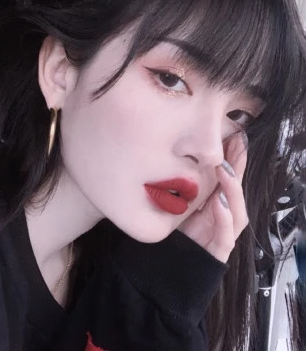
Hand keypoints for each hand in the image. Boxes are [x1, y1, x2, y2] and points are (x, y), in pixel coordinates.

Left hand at [177, 132, 248, 262]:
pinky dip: (224, 219)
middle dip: (238, 167)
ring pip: (237, 212)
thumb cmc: (174, 235)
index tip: (235, 137)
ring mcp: (222, 235)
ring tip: (224, 170)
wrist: (166, 268)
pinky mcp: (218, 251)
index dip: (234, 160)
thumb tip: (176, 161)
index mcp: (214, 206)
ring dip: (232, 190)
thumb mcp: (177, 207)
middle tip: (237, 143)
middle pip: (235, 191)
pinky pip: (226, 236)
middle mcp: (221, 219)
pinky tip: (218, 203)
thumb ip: (183, 190)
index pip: (227, 180)